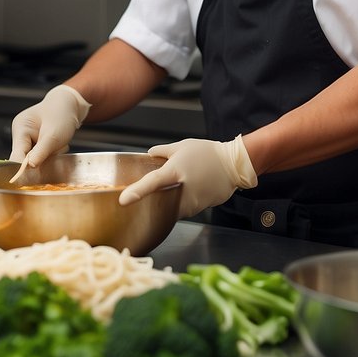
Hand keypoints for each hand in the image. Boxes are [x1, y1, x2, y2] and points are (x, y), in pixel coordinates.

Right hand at [8, 84, 91, 167]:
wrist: (70, 105)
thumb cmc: (61, 114)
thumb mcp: (53, 135)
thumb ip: (41, 152)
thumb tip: (29, 167)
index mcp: (21, 128)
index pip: (16, 155)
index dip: (23, 168)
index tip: (32, 177)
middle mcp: (21, 134)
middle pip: (25, 159)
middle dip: (42, 159)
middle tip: (56, 150)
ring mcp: (28, 139)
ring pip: (35, 159)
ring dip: (49, 157)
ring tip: (59, 145)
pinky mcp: (35, 144)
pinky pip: (41, 157)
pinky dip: (51, 155)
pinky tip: (58, 146)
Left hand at [119, 135, 257, 217]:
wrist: (234, 164)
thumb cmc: (207, 153)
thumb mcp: (182, 146)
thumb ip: (163, 151)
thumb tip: (149, 154)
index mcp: (175, 172)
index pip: (152, 182)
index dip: (137, 191)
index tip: (123, 200)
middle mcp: (183, 189)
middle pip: (159, 200)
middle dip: (155, 198)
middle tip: (157, 190)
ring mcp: (193, 201)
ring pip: (171, 208)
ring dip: (169, 201)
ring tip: (179, 187)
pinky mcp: (201, 208)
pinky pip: (184, 210)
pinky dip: (181, 203)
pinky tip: (188, 191)